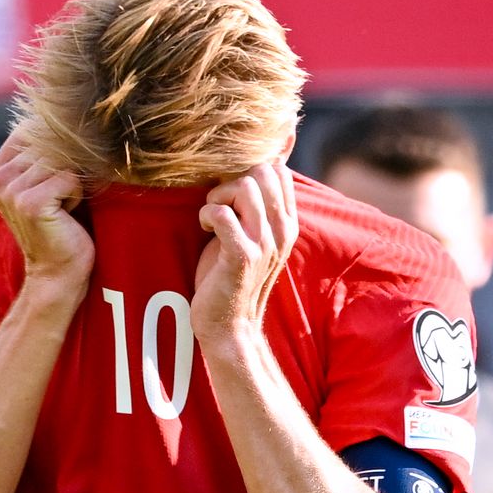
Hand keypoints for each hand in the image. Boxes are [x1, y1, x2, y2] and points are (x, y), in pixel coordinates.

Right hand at [0, 128, 92, 291]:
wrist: (59, 272)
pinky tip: (66, 216)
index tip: (56, 182)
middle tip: (61, 202)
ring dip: (73, 184)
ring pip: (62, 161)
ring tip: (63, 209)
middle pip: (50, 145)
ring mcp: (11, 190)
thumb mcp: (47, 181)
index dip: (57, 150)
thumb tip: (63, 107)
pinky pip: (70, 178)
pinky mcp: (30, 203)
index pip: (33, 131)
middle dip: (67, 170)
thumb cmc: (61, 224)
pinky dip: (77, 195)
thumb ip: (45, 150)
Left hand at [193, 159, 296, 354]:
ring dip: (218, 196)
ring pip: (244, 186)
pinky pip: (222, 214)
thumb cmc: (234, 277)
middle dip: (232, 181)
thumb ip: (258, 205)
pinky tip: (204, 228)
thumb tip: (259, 166)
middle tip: (219, 207)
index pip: (279, 171)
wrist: (230, 326)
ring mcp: (265, 244)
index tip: (233, 200)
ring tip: (211, 219)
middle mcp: (282, 231)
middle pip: (263, 171)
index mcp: (288, 224)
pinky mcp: (242, 257)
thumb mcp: (256, 236)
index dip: (249, 174)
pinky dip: (207, 214)